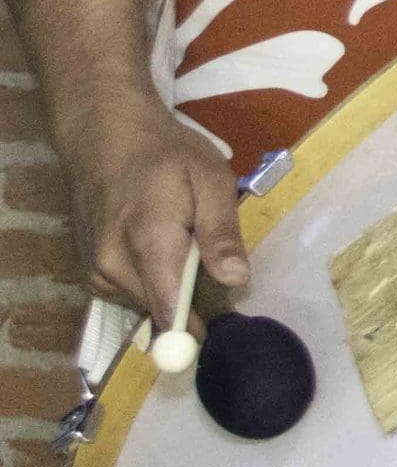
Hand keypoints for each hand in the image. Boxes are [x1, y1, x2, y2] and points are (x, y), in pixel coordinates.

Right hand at [62, 99, 248, 329]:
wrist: (104, 137)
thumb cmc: (165, 153)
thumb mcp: (210, 179)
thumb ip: (221, 231)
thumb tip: (237, 279)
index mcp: (147, 242)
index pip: (168, 308)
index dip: (197, 326)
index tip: (223, 329)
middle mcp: (111, 266)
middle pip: (159, 310)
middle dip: (192, 302)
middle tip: (216, 269)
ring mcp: (94, 272)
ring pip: (144, 304)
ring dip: (170, 289)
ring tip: (185, 247)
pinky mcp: (89, 272)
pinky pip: (128, 294)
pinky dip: (150, 282)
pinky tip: (162, 250)